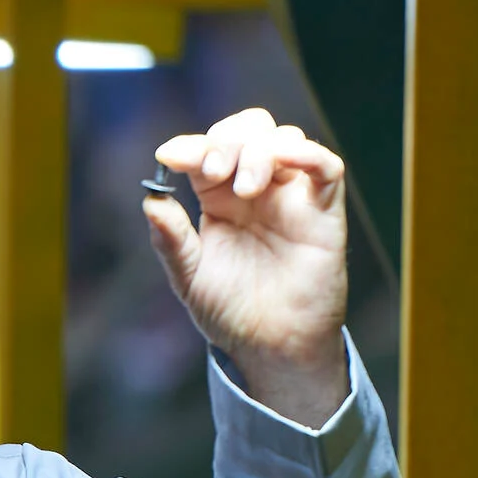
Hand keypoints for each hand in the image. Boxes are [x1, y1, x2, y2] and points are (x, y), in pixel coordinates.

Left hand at [146, 107, 350, 425]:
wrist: (269, 346)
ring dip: (258, 150)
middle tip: (212, 171)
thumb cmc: (230, 311)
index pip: (206, 152)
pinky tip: (282, 161)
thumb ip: (170, 239)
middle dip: (226, 140)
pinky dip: (307, 152)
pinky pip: (327, 166)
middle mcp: (256, 189)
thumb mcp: (188, 276)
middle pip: (247, 131)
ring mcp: (291, 196)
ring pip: (283, 139)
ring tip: (244, 189)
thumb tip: (150, 201)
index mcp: (219, 199)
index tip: (169, 156)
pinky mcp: (324, 211)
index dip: (190, 147)